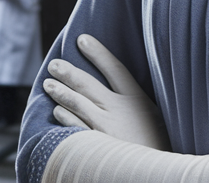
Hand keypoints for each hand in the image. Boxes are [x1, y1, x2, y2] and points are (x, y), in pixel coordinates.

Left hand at [43, 33, 170, 150]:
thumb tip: (120, 89)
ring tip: (48, 84)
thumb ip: (138, 104)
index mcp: (138, 101)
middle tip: (54, 64)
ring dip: (60, 92)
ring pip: (77, 103)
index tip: (82, 39)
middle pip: (88, 84)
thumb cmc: (160, 147)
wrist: (157, 173)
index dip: (98, 53)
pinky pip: (75, 128)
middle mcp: (120, 111)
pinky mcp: (97, 146)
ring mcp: (106, 128)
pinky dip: (65, 118)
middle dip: (68, 72)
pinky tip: (57, 111)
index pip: (115, 69)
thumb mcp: (155, 119)